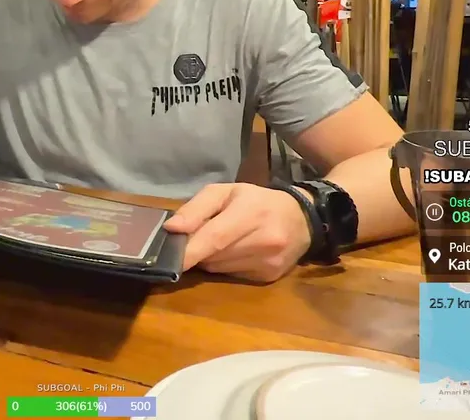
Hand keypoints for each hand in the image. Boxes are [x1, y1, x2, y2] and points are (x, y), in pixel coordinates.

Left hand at [162, 183, 311, 282]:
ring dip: (210, 259)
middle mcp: (264, 240)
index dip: (189, 251)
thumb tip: (172, 229)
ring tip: (219, 243)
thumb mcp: (226, 192)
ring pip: (220, 268)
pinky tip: (235, 252)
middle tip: (195, 239)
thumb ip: (197, 208)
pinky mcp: (269, 277)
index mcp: (251, 212)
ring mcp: (269, 262)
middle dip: (197, 250)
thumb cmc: (257, 201)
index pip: (215, 238)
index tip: (167, 260)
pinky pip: (232, 276)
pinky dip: (225, 266)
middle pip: (214, 255)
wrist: (302, 219)